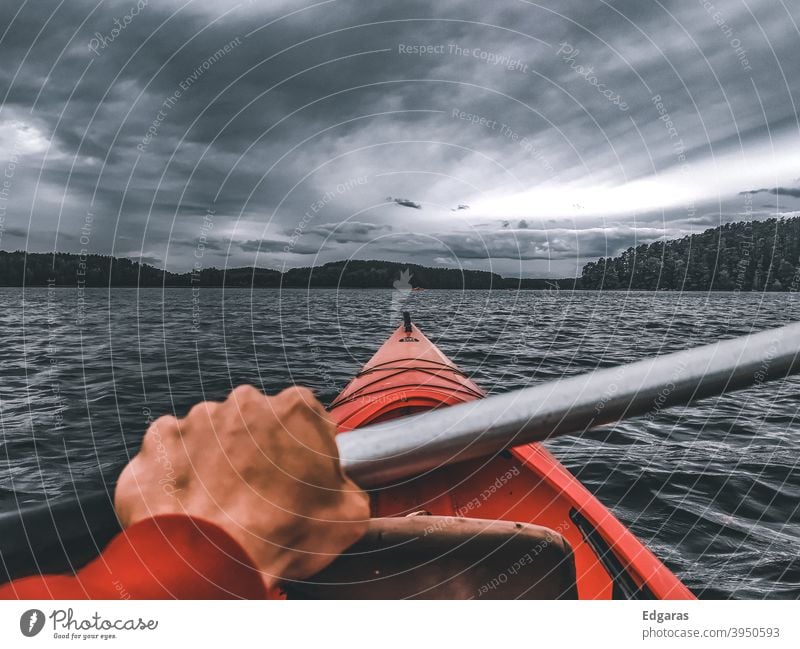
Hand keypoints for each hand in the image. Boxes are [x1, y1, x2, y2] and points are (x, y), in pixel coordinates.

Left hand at [114, 385, 369, 588]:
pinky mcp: (159, 441)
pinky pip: (172, 448)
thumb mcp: (348, 517)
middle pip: (257, 421)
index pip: (307, 416)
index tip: (300, 475)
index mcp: (296, 409)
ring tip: (221, 502)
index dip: (305, 448)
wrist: (209, 561)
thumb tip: (342, 491)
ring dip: (218, 458)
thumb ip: (349, 488)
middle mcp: (246, 402)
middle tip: (260, 492)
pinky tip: (190, 500)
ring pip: (214, 433)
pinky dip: (179, 468)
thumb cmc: (281, 535)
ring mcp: (198, 419)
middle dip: (258, 449)